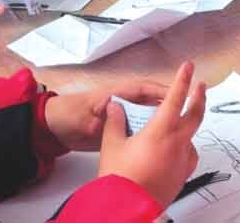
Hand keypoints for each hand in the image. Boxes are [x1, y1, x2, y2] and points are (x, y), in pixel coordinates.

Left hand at [44, 78, 169, 151]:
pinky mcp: (121, 131)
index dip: (165, 92)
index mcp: (119, 93)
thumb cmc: (69, 113)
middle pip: (154, 105)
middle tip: (185, 124)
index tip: (181, 98)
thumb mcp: (86, 116)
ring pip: (149, 120)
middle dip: (169, 112)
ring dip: (160, 127)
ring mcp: (124, 118)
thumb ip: (103, 116)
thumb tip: (117, 115)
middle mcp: (125, 104)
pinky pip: (140, 133)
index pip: (148, 90)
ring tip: (175, 138)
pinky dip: (149, 139)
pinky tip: (157, 149)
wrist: (55, 128)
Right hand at [99, 62, 205, 207]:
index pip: (175, 98)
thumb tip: (114, 107)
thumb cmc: (119, 178)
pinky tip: (175, 149)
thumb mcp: (112, 145)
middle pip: (195, 114)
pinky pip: (188, 155)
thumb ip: (114, 122)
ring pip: (191, 136)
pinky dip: (184, 146)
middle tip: (201, 86)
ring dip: (189, 125)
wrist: (126, 208)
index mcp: (161, 131)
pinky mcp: (183, 175)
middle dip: (199, 97)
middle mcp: (177, 143)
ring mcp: (183, 160)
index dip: (182, 79)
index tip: (188, 66)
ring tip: (180, 122)